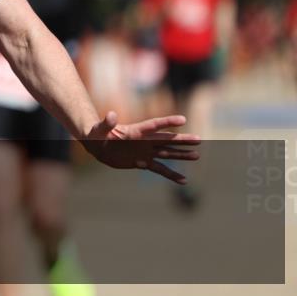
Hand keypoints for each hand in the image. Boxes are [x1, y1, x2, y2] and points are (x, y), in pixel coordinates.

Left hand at [83, 111, 200, 183]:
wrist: (97, 146)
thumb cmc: (96, 134)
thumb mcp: (99, 129)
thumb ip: (106, 123)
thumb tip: (111, 114)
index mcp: (135, 131)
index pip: (154, 125)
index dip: (167, 122)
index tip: (183, 119)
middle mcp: (143, 141)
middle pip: (166, 139)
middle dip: (181, 139)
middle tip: (199, 139)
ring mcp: (145, 151)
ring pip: (167, 153)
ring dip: (181, 155)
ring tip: (197, 156)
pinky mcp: (143, 162)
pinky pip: (160, 169)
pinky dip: (171, 175)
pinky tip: (183, 181)